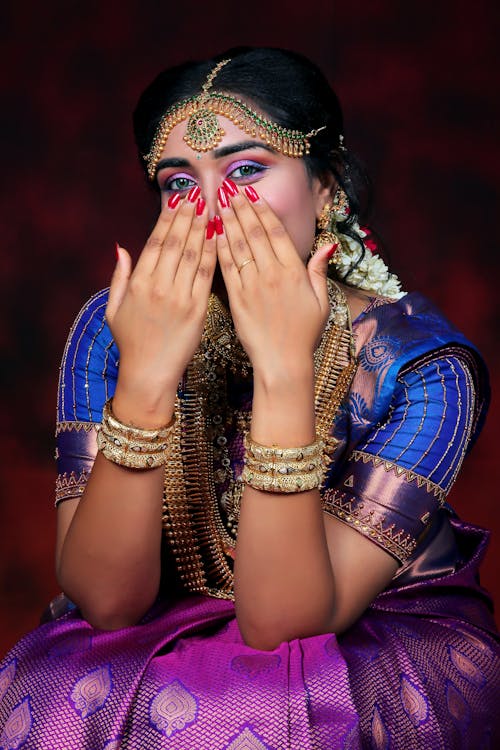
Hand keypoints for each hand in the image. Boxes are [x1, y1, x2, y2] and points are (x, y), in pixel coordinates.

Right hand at [105, 190, 215, 425]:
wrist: (149, 374)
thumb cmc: (131, 342)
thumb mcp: (113, 309)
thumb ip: (118, 277)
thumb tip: (121, 248)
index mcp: (138, 283)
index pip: (156, 242)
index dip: (168, 219)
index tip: (178, 201)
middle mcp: (158, 286)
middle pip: (176, 243)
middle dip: (188, 216)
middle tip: (199, 196)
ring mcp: (179, 298)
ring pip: (193, 255)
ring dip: (203, 229)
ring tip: (211, 209)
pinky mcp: (197, 310)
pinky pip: (206, 276)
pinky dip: (213, 254)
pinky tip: (219, 238)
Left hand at [215, 183, 333, 379]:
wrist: (283, 361)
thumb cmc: (304, 334)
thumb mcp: (321, 301)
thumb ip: (319, 270)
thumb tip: (328, 244)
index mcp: (294, 272)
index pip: (276, 233)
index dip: (263, 211)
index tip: (253, 196)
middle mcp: (272, 274)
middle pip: (255, 233)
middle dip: (242, 209)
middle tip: (230, 190)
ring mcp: (253, 286)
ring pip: (238, 246)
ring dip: (228, 222)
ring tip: (219, 203)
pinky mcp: (237, 299)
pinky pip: (226, 268)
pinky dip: (219, 248)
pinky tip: (212, 234)